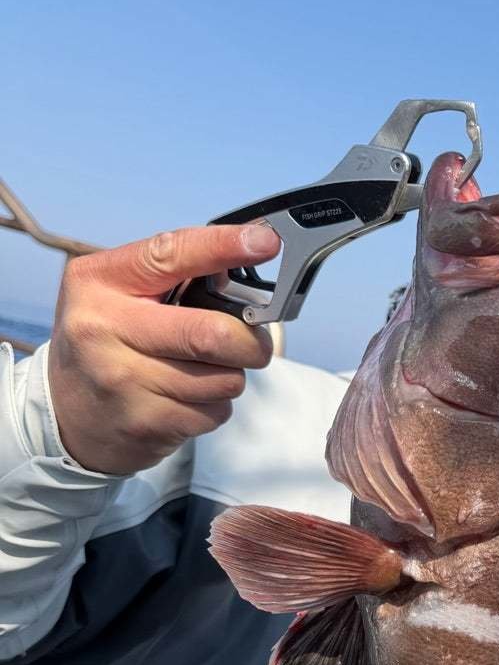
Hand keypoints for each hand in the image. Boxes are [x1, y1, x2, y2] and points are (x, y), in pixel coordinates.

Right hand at [48, 222, 280, 474]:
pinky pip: (215, 412)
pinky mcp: (145, 423)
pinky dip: (214, 406)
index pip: (171, 256)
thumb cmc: (106, 342)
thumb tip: (245, 259)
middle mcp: (104, 328)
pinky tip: (186, 399)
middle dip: (252, 340)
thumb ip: (172, 275)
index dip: (224, 247)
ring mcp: (124, 380)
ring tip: (201, 371)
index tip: (265, 241)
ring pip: (225, 379)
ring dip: (230, 376)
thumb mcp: (117, 292)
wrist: (67, 414)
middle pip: (213, 333)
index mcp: (99, 282)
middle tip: (254, 342)